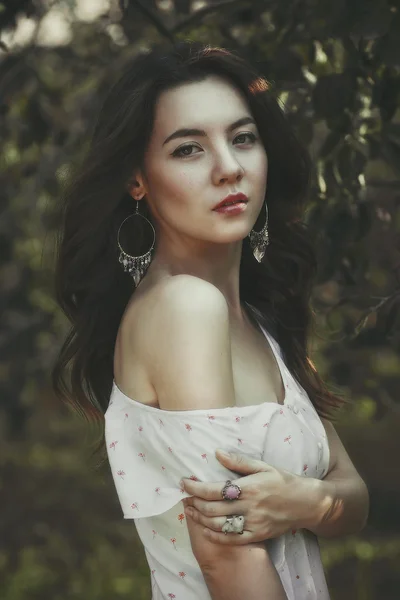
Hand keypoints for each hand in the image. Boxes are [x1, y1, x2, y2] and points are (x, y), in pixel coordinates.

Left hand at [181, 449, 320, 545]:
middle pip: (212, 509)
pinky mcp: (257, 536)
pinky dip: (215, 535)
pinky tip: (205, 529)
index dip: (195, 487)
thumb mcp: (263, 466)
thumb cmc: (283, 481)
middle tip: (184, 496)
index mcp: (249, 487)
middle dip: (194, 503)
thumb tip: (217, 452)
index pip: (214, 489)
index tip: (184, 482)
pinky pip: (231, 539)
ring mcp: (252, 523)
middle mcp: (249, 507)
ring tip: (190, 511)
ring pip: (219, 525)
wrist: (305, 504)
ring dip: (200, 519)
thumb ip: (239, 461)